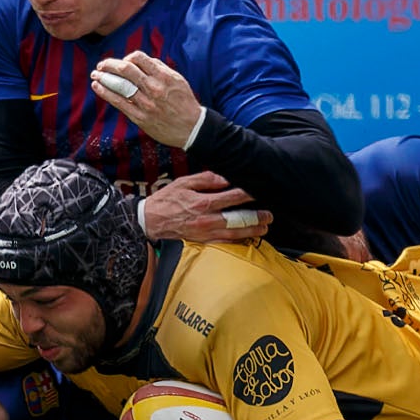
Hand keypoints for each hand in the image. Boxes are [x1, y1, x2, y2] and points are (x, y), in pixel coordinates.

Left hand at [91, 50, 204, 147]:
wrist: (192, 128)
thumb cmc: (185, 102)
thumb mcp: (178, 80)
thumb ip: (160, 68)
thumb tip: (142, 61)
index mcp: (164, 76)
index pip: (139, 58)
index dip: (127, 57)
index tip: (123, 61)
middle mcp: (154, 88)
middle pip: (126, 70)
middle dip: (110, 65)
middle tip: (101, 65)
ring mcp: (146, 103)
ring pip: (120, 85)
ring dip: (104, 78)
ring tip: (95, 74)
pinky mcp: (140, 117)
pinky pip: (119, 102)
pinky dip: (106, 93)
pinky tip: (98, 87)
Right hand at [139, 170, 269, 242]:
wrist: (150, 221)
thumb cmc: (168, 199)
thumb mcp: (185, 183)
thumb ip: (207, 179)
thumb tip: (226, 177)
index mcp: (203, 203)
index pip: (232, 198)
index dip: (248, 195)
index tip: (259, 191)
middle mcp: (206, 220)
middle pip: (237, 219)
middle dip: (256, 217)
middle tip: (269, 214)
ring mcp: (205, 233)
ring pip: (234, 234)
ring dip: (251, 231)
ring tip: (264, 228)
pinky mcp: (202, 242)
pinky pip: (224, 243)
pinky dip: (238, 241)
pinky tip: (248, 238)